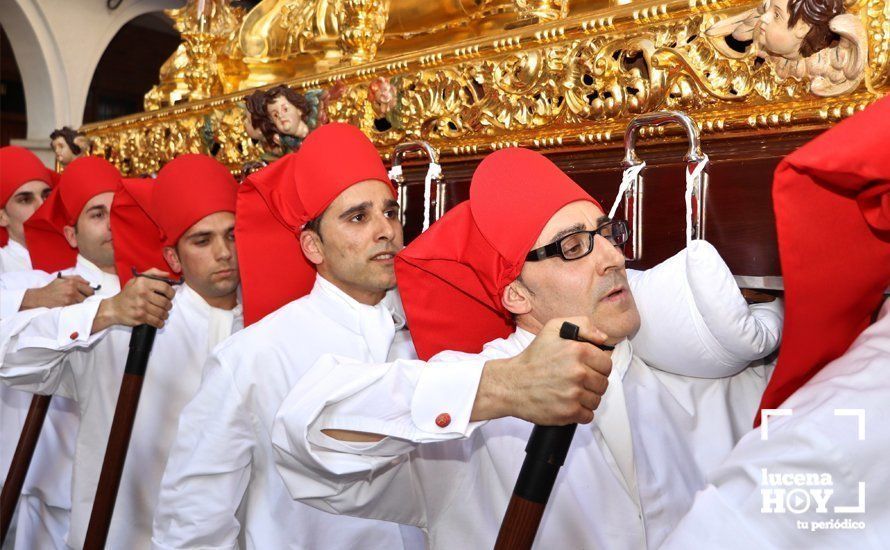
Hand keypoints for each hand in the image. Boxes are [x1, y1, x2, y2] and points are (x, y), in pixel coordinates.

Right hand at [20, 276, 94, 310]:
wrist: (39, 298)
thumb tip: (89, 283)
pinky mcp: (66, 306)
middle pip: (89, 296)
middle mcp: (72, 289)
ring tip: (75, 303)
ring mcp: (69, 298)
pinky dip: (76, 308)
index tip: (86, 295)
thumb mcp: (62, 279)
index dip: (89, 293)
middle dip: (87, 298)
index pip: (90, 289)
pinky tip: (71, 307)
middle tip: (82, 300)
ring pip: (83, 303)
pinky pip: (77, 308)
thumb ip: (76, 278)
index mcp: (72, 282)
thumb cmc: (51, 288)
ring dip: (81, 304)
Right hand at [93, 269, 174, 331]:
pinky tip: (160, 321)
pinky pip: (156, 321)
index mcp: (143, 283)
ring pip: (162, 313)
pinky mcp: (140, 317)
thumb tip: (167, 274)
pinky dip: (160, 323)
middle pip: (165, 302)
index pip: (165, 287)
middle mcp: (142, 293)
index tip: (170, 296)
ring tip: (163, 313)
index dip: (171, 293)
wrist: (113, 308)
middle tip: (166, 306)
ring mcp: (141, 306)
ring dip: (165, 314)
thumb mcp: (137, 279)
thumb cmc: (128, 293)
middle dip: (169, 305)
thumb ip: (153, 273)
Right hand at [473, 317, 611, 425]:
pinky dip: (580, 412)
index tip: (587, 368)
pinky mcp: (568, 412)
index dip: (598, 366)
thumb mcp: (553, 329)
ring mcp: (573, 394)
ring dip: (587, 398)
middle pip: (603, 383)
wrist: (511, 384)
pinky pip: (588, 415)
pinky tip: (568, 404)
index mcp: (578, 351)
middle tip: (577, 381)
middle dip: (592, 383)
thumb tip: (603, 338)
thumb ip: (583, 325)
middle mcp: (578, 372)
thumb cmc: (533, 358)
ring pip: (596, 400)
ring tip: (571, 392)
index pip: (607, 364)